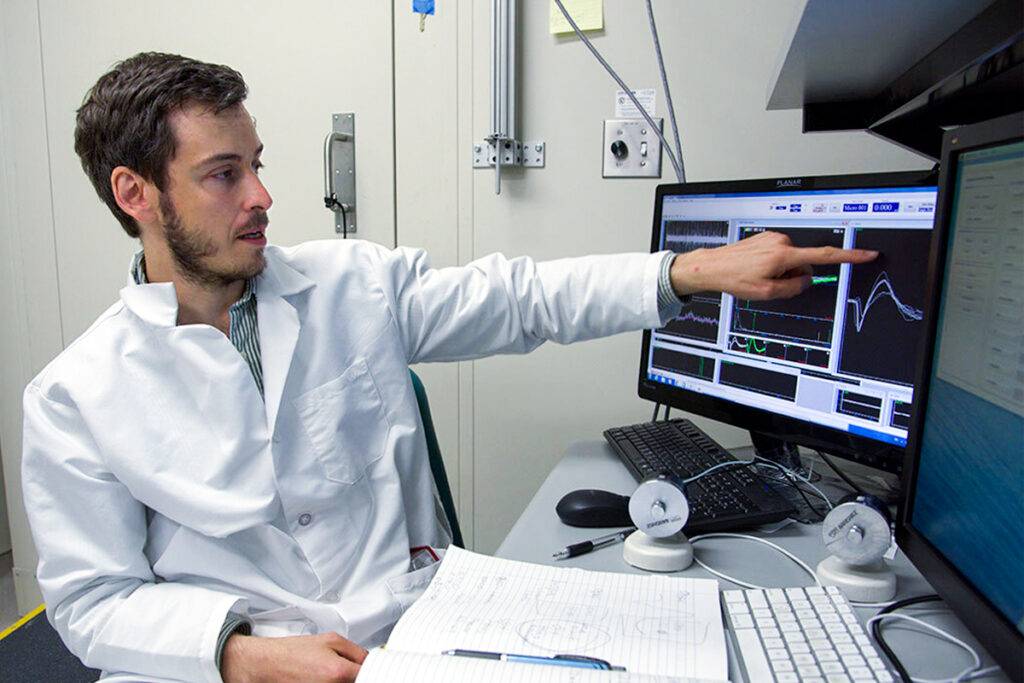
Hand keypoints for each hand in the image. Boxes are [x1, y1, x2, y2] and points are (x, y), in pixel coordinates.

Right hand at [221, 632, 367, 682]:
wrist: (267, 664)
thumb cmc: (293, 652)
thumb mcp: (331, 640)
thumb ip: (356, 651)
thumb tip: (371, 661)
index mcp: (338, 672)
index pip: (369, 676)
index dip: (372, 672)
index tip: (371, 670)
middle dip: (356, 677)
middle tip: (345, 671)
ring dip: (343, 682)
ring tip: (328, 674)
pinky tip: (322, 680)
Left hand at [669, 230, 876, 300]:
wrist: (713, 266)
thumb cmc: (735, 278)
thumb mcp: (767, 293)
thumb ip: (793, 288)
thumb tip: (807, 280)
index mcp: (784, 255)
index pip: (824, 256)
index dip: (848, 256)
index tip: (866, 253)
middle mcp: (781, 242)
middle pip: (803, 263)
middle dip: (793, 275)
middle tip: (770, 282)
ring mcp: (772, 238)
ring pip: (791, 260)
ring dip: (781, 270)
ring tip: (759, 274)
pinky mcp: (765, 238)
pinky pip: (779, 254)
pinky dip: (773, 263)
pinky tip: (756, 268)